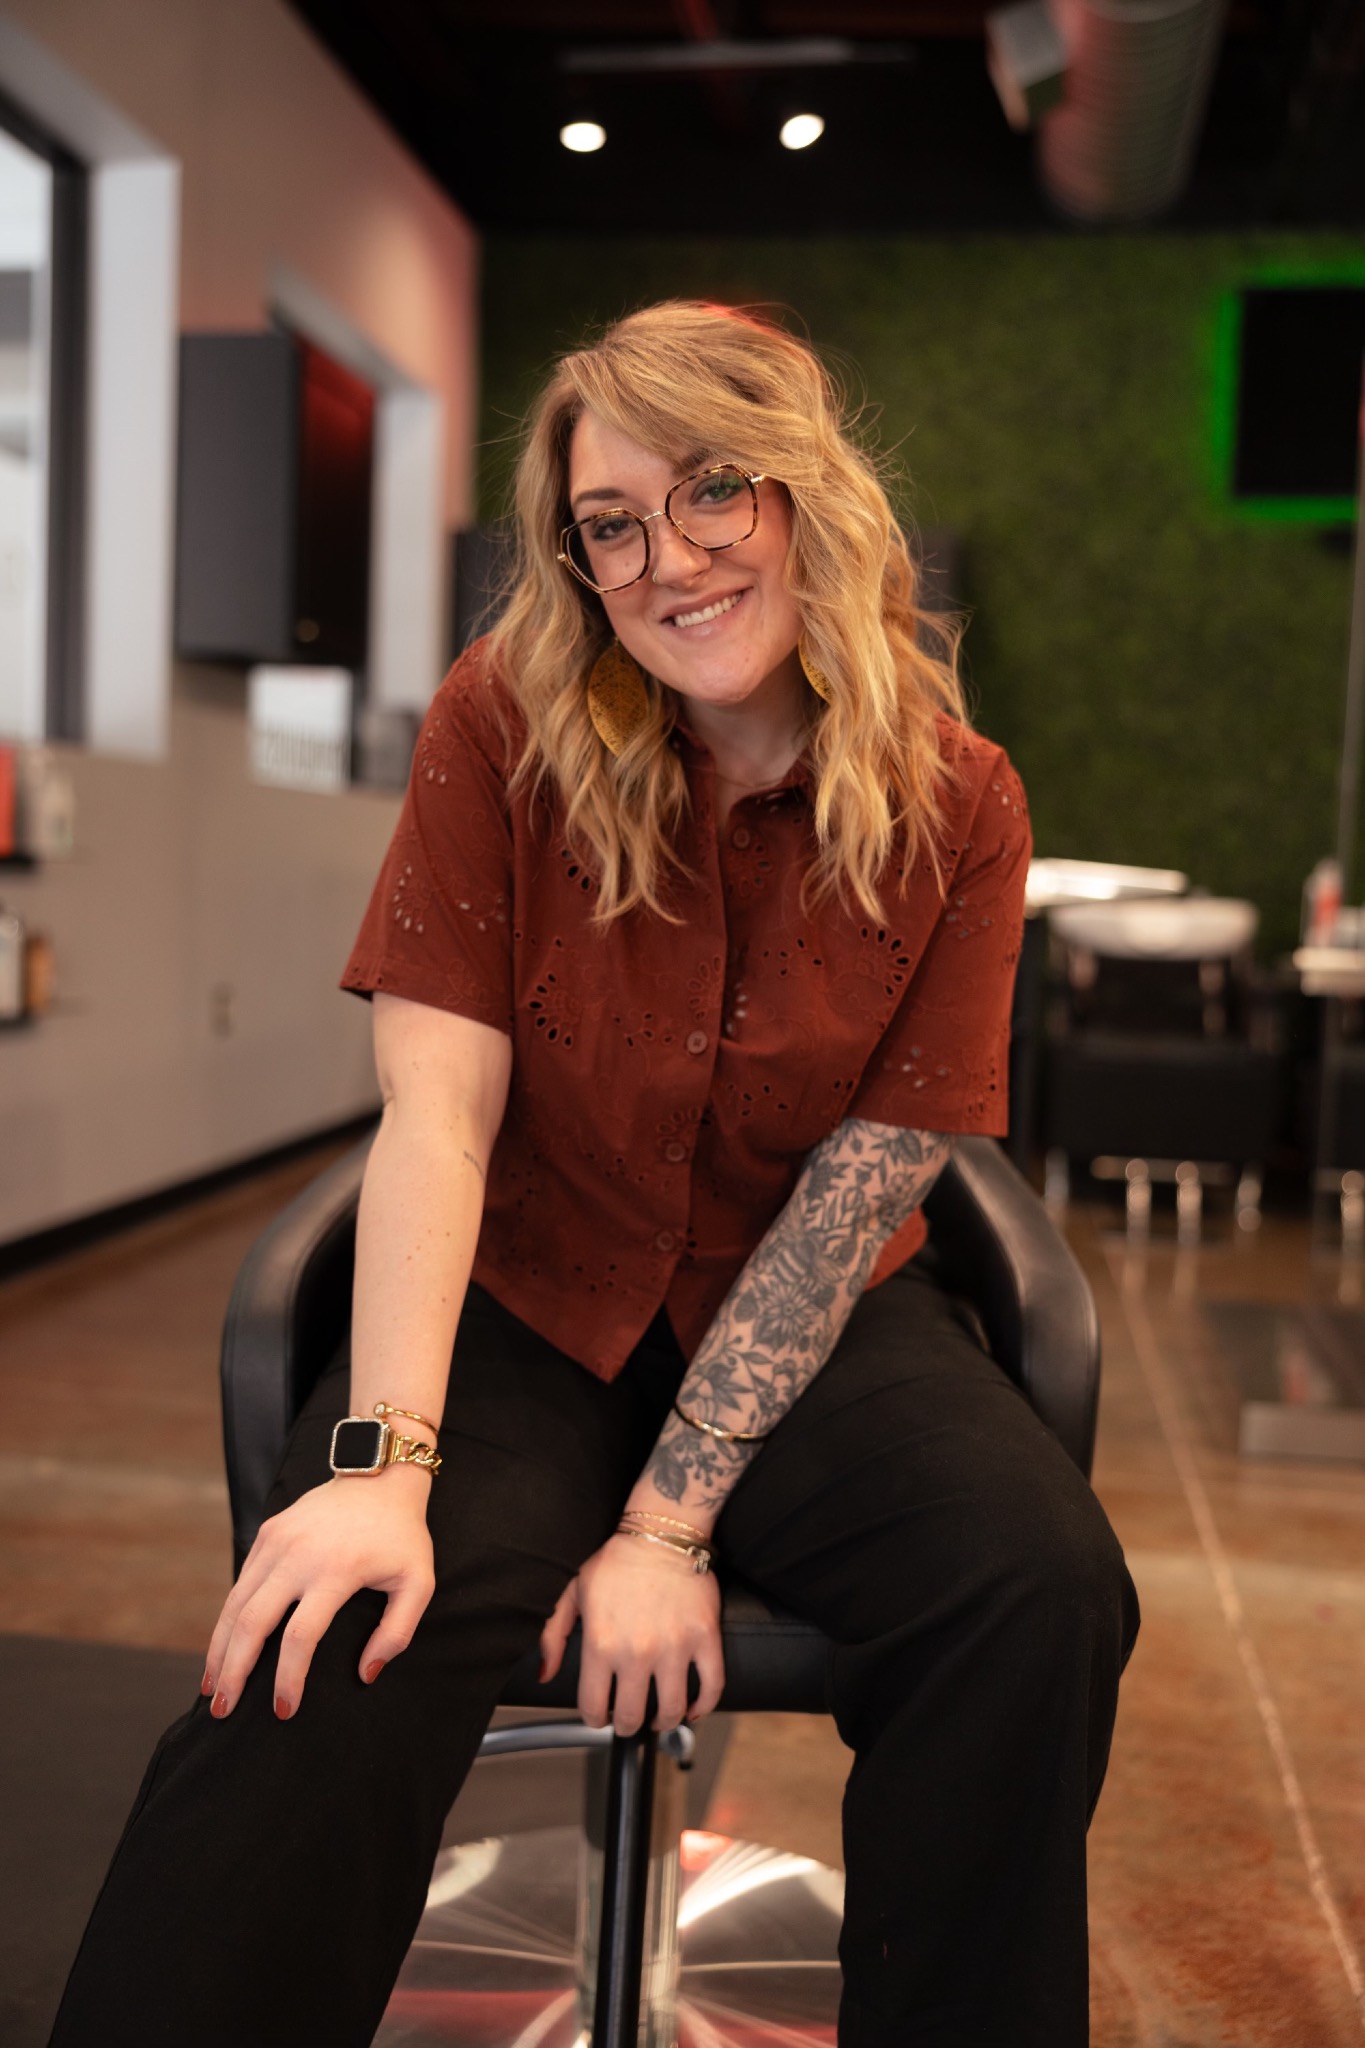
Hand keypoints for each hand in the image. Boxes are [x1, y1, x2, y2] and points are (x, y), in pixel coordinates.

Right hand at [202, 1469, 435, 1720]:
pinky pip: (242, 1582)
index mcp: (337, 1570)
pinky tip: (222, 1646)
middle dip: (234, 1672)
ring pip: (236, 1604)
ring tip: (211, 1687)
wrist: (380, 1476)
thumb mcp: (418, 1582)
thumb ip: (397, 1632)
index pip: (300, 1636)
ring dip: (219, 1648)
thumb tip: (365, 1674)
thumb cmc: (402, 1536)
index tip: (285, 1710)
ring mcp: (278, 1541)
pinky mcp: (268, 1533)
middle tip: (222, 1711)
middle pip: (252, 1623)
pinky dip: (227, 1618)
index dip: (288, 1678)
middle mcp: (299, 1555)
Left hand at [539, 1535, 724, 1735]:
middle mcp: (637, 1653)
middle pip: (632, 1716)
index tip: (601, 1714)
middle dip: (628, 1725)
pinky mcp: (705, 1638)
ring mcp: (675, 1648)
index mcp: (601, 1645)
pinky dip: (704, 1706)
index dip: (595, 1718)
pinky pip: (711, 1686)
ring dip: (664, 1722)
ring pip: (672, 1710)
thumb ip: (553, 1635)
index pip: (594, 1706)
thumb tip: (545, 1674)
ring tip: (660, 1717)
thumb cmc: (616, 1562)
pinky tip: (693, 1707)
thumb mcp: (573, 1592)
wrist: (660, 1534)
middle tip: (630, 1720)